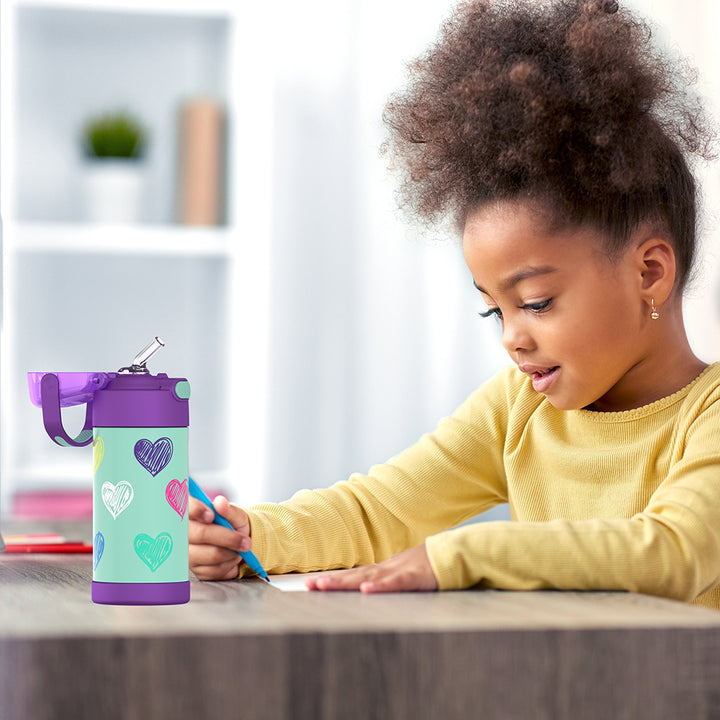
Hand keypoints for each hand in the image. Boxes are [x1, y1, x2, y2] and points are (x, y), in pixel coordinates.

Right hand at [189, 495, 251, 580]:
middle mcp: (183, 534)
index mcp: (190, 512)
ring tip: (239, 548)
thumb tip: (220, 502)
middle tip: (246, 540)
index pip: (184, 507)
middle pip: (201, 533)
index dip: (195, 510)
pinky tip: (232, 558)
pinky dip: (230, 564)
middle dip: (228, 537)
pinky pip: (215, 570)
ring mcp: (187, 554)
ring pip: (212, 554)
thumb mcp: (235, 515)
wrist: (236, 545)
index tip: (211, 515)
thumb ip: (228, 509)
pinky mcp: (195, 570)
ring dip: (232, 552)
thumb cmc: (232, 525)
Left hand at [305, 543, 437, 593]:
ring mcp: (398, 572)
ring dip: (345, 583)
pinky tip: (365, 591)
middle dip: (331, 582)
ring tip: (324, 586)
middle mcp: (385, 569)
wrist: (450, 553)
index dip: (333, 579)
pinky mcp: (413, 578)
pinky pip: (394, 584)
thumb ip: (386, 580)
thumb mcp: (402, 574)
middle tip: (308, 586)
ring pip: (367, 578)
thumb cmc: (427, 566)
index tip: (313, 584)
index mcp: (383, 570)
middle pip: (354, 576)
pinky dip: (380, 587)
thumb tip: (368, 587)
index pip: (353, 575)